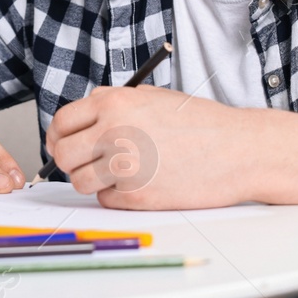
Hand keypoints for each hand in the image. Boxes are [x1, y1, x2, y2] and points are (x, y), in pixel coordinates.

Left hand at [48, 86, 255, 209]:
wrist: (239, 150)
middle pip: (63, 155)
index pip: (61, 123)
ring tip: (118, 174)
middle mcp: (113, 133)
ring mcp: (124, 167)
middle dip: (71, 161)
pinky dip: (116, 196)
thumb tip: (80, 120)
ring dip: (92, 181)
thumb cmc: (200, 123)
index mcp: (114, 103)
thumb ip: (112, 104)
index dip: (58, 136)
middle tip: (87, 163)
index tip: (63, 144)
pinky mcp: (138, 196)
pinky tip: (140, 184)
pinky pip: (106, 200)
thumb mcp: (151, 97)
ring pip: (80, 182)